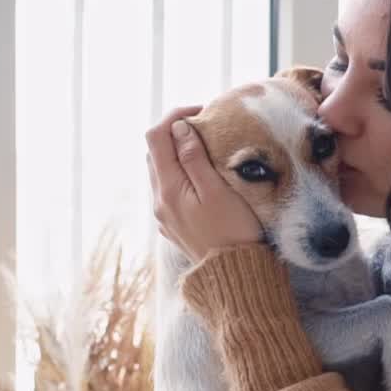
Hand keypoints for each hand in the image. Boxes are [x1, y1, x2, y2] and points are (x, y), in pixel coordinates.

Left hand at [145, 106, 263, 262]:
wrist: (235, 277)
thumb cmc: (234, 233)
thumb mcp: (218, 191)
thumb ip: (195, 158)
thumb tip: (179, 128)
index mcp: (168, 189)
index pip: (156, 137)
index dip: (176, 117)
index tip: (203, 113)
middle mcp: (160, 202)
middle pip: (155, 152)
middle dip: (176, 133)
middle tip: (207, 127)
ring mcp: (165, 215)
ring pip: (161, 171)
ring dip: (178, 153)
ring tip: (208, 148)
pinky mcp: (174, 225)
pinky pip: (169, 189)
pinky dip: (181, 173)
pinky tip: (204, 176)